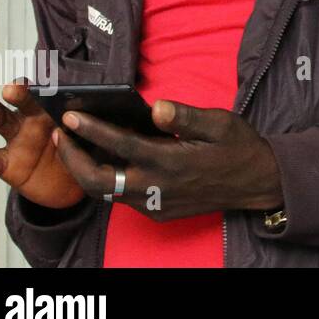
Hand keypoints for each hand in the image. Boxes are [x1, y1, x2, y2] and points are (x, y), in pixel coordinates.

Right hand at [0, 79, 85, 209]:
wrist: (72, 185)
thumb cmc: (82, 152)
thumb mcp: (93, 136)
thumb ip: (96, 122)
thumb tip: (117, 107)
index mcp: (55, 107)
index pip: (46, 88)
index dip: (43, 80)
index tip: (43, 79)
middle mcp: (31, 117)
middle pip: (18, 98)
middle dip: (14, 91)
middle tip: (13, 90)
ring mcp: (16, 139)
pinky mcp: (6, 163)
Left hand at [53, 99, 283, 220]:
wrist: (257, 182)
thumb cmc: (238, 147)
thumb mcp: (220, 123)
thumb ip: (185, 116)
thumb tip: (155, 107)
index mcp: (171, 161)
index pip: (120, 145)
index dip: (91, 130)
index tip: (70, 116)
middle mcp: (157, 187)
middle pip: (97, 180)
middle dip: (73, 158)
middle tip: (62, 134)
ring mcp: (155, 204)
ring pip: (105, 193)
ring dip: (85, 170)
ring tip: (74, 146)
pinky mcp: (157, 212)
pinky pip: (121, 199)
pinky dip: (105, 180)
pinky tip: (104, 161)